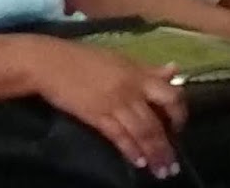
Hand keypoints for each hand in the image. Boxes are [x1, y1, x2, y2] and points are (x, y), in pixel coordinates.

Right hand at [21, 37, 186, 179]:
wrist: (50, 62)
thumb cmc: (84, 58)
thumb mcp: (120, 59)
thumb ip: (148, 69)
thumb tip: (174, 70)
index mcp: (137, 73)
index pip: (170, 94)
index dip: (179, 114)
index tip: (179, 127)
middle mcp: (130, 89)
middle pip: (157, 121)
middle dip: (167, 145)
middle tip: (173, 163)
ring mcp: (113, 103)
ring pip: (141, 133)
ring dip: (154, 154)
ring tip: (161, 171)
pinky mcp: (96, 115)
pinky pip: (119, 136)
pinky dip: (131, 151)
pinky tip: (138, 162)